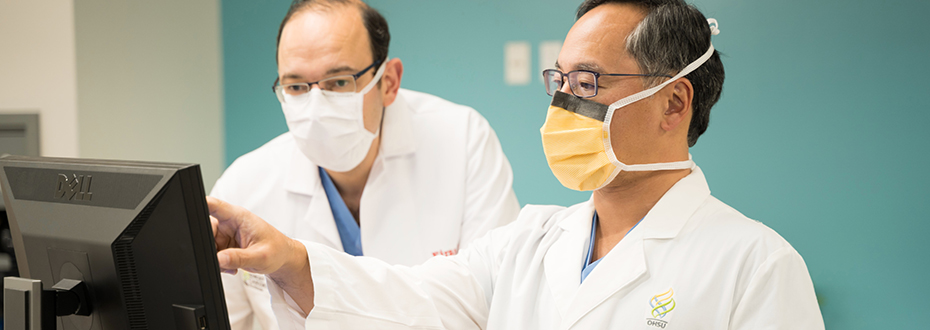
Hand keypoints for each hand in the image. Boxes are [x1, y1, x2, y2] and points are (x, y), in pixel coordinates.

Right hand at [207, 197, 314, 312]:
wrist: (283, 259)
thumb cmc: (278, 251)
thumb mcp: (260, 256)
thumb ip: (238, 258)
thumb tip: (219, 259)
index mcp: (239, 217)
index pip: (213, 205)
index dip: (198, 205)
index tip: (186, 211)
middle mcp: (230, 222)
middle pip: (205, 228)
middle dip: (208, 246)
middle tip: (221, 259)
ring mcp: (227, 233)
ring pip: (207, 243)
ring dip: (215, 257)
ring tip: (232, 265)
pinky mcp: (226, 244)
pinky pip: (213, 252)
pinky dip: (219, 262)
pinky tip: (232, 266)